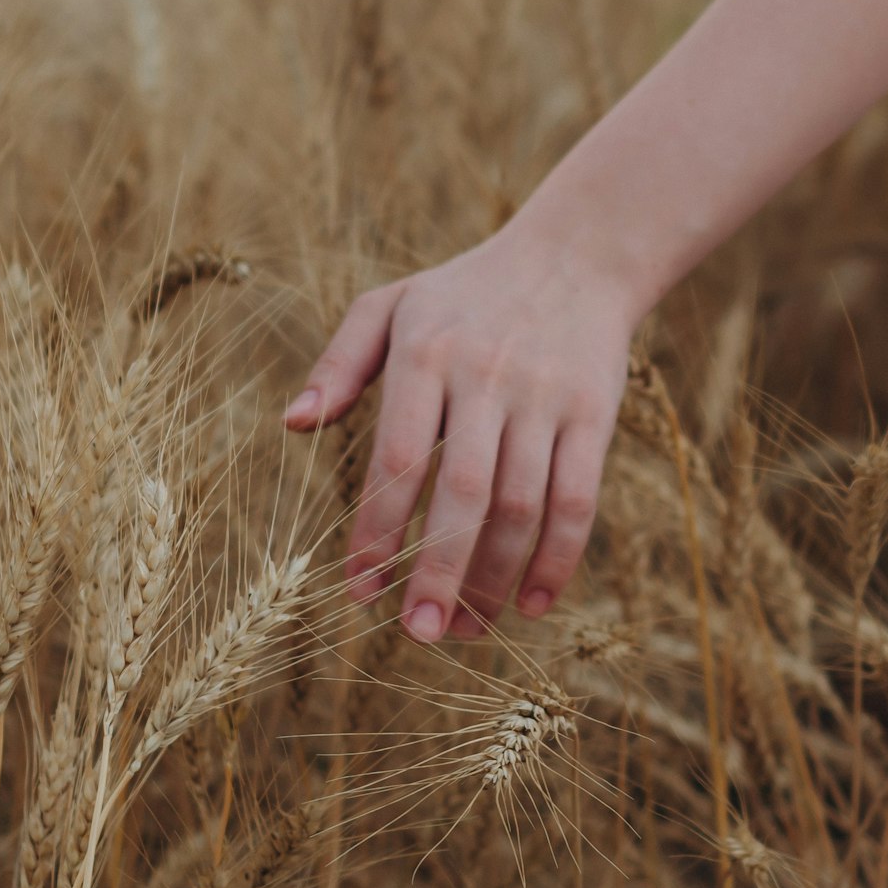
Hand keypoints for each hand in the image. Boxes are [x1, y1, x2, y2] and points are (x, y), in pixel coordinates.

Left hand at [283, 224, 637, 642]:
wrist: (577, 254)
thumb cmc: (467, 291)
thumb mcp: (392, 305)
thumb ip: (339, 363)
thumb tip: (293, 425)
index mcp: (427, 353)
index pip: (399, 458)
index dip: (379, 531)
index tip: (360, 590)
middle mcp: (488, 376)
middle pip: (465, 494)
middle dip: (439, 572)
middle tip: (417, 633)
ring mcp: (546, 397)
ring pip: (523, 505)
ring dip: (496, 579)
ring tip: (467, 629)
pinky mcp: (594, 414)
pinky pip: (578, 499)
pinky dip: (558, 558)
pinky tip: (532, 602)